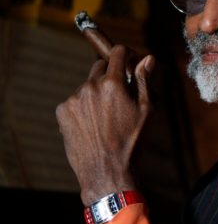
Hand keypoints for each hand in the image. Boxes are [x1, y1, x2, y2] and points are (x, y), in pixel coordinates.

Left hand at [56, 45, 154, 204]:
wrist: (107, 171)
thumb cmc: (132, 141)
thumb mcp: (146, 110)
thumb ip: (144, 80)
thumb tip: (148, 58)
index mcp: (113, 84)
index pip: (118, 52)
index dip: (128, 54)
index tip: (132, 63)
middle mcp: (90, 86)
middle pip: (101, 66)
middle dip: (112, 74)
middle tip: (121, 93)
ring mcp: (74, 99)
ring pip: (88, 84)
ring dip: (98, 91)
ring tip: (107, 115)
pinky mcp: (62, 111)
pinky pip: (76, 99)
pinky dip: (85, 105)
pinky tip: (94, 123)